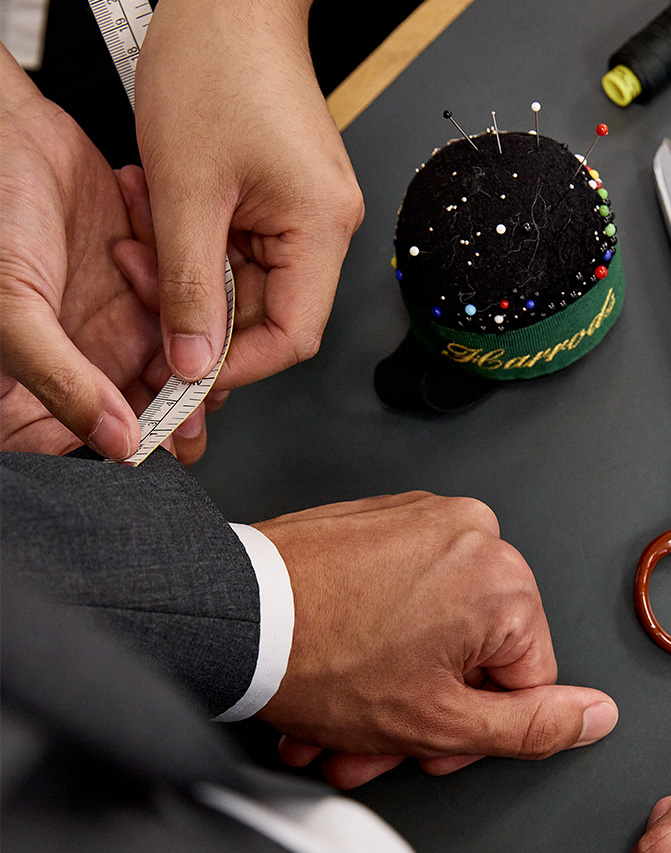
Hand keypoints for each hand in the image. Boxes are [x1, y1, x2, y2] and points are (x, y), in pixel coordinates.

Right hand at [0, 48, 209, 460]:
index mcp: (37, 388)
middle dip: (183, 399)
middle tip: (199, 381)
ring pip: (180, 357)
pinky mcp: (143, 282)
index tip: (169, 439)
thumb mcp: (13, 313)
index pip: (96, 444)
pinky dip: (187, 286)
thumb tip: (122, 445)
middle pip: (151, 409)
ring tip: (151, 287)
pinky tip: (152, 253)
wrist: (5, 131)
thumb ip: (65, 383)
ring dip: (189, 335)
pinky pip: (186, 302)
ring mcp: (115, 323)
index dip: (138, 450)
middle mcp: (82, 362)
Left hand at [123, 0, 362, 387]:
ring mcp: (304, 213)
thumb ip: (188, 287)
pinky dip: (192, 246)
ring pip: (242, 284)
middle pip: (265, 314)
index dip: (237, 364)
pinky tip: (161, 219)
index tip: (186, 373)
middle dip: (196, 310)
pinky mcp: (280, 200)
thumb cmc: (217, 63)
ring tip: (143, 235)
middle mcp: (324, 227)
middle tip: (143, 292)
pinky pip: (236, 250)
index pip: (293, 336)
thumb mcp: (185, 190)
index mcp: (320, 228)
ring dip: (186, 273)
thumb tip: (194, 361)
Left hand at [255, 492, 618, 787]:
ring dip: (390, 690)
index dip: (474, 729)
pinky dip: (373, 642)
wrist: (227, 615)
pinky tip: (336, 681)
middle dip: (422, 716)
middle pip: (474, 654)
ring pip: (432, 631)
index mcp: (501, 580)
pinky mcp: (377, 519)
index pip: (526, 678)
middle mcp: (471, 533)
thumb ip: (530, 726)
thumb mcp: (438, 722)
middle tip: (375, 743)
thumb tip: (595, 715)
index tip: (426, 745)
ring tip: (339, 725)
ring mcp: (420, 518)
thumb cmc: (318, 661)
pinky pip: (399, 593)